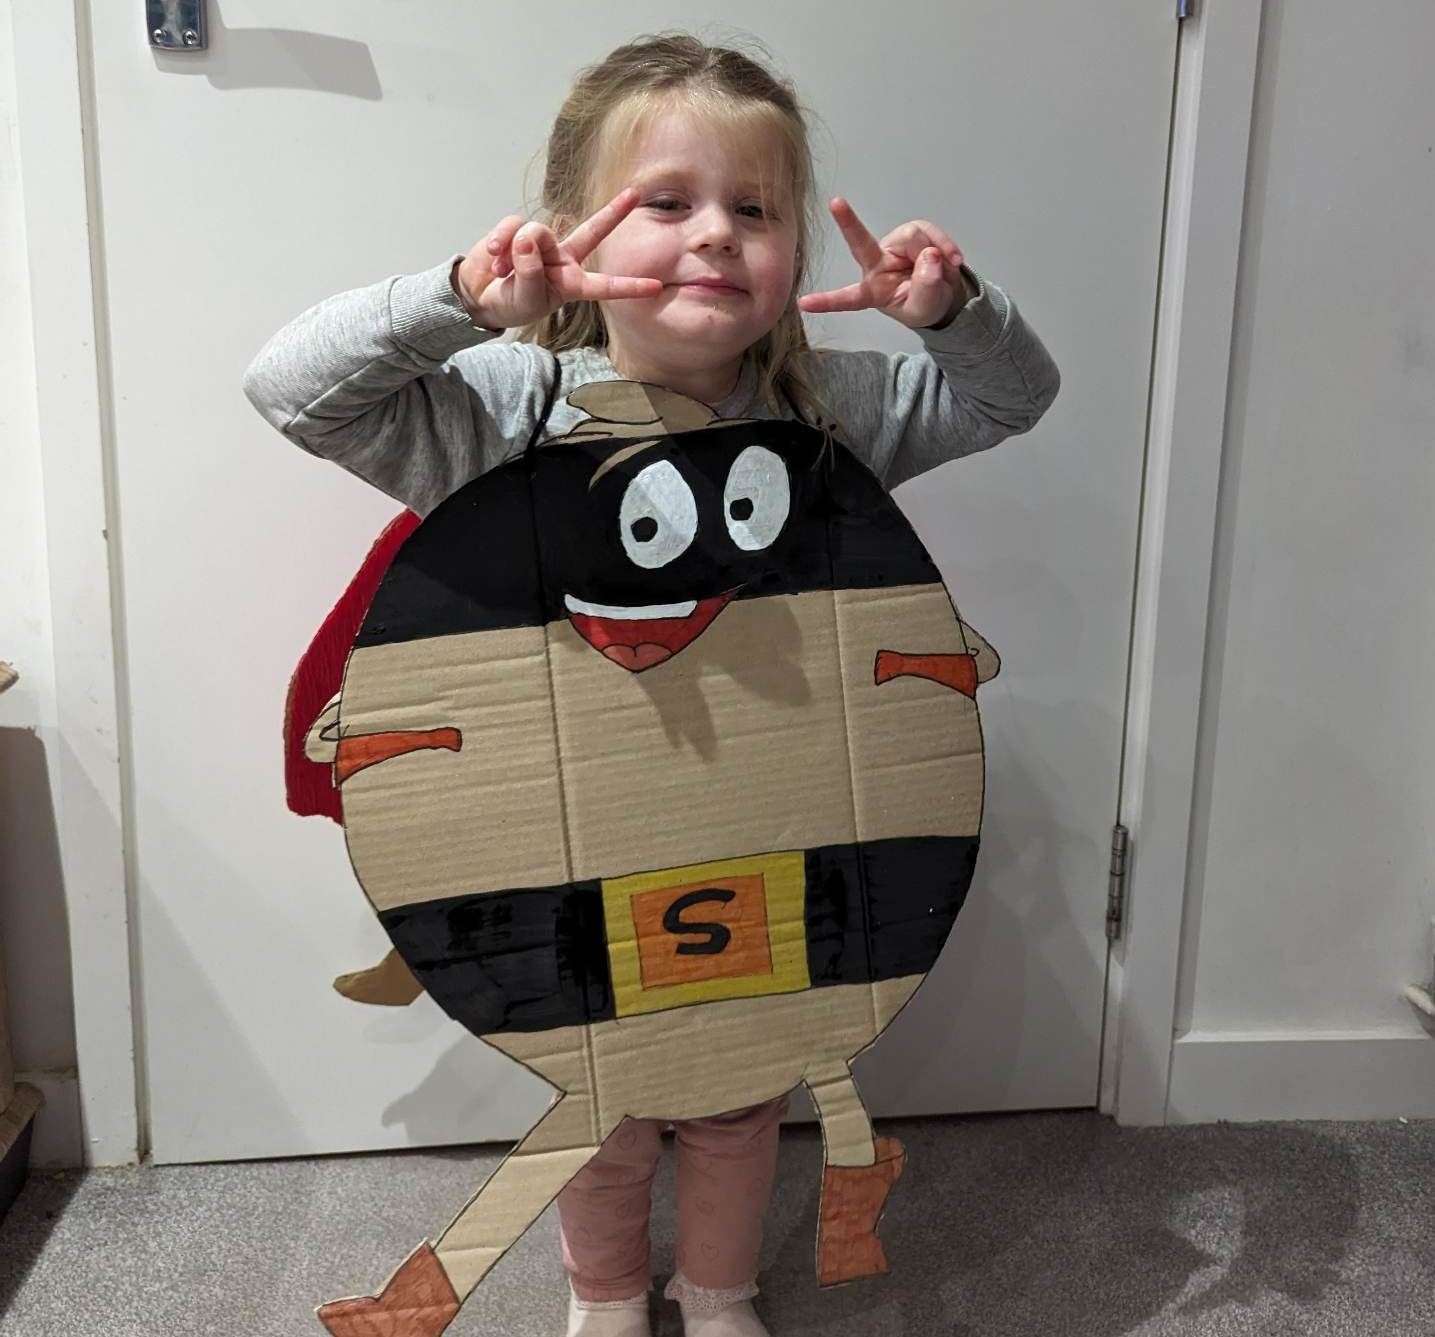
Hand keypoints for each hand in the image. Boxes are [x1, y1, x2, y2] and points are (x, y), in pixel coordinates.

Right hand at [453, 187, 661, 329]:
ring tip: (502, 271)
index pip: (605, 285)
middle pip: (592, 231)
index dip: (629, 287)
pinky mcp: (517, 229)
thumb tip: (529, 239)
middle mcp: (562, 259)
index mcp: (571, 284)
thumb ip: (531, 273)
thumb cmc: (510, 304)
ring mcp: (541, 242)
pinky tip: (493, 259)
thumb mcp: (525, 299)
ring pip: (538, 232)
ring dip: (516, 253)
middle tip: (635, 194)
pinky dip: (501, 242)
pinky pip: (513, 226)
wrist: (479, 296)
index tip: (657, 287)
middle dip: (613, 213)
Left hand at [798, 197, 969, 330]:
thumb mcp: (926, 306)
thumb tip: (929, 256)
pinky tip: (953, 259)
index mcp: (873, 291)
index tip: (803, 304)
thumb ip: (926, 287)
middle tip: (836, 203)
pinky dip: (946, 244)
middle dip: (848, 222)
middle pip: (862, 242)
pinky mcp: (912, 233)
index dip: (828, 301)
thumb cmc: (925, 304)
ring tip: (945, 267)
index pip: (848, 297)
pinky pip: (930, 231)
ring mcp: (893, 246)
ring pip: (912, 236)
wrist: (944, 294)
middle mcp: (877, 265)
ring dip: (935, 251)